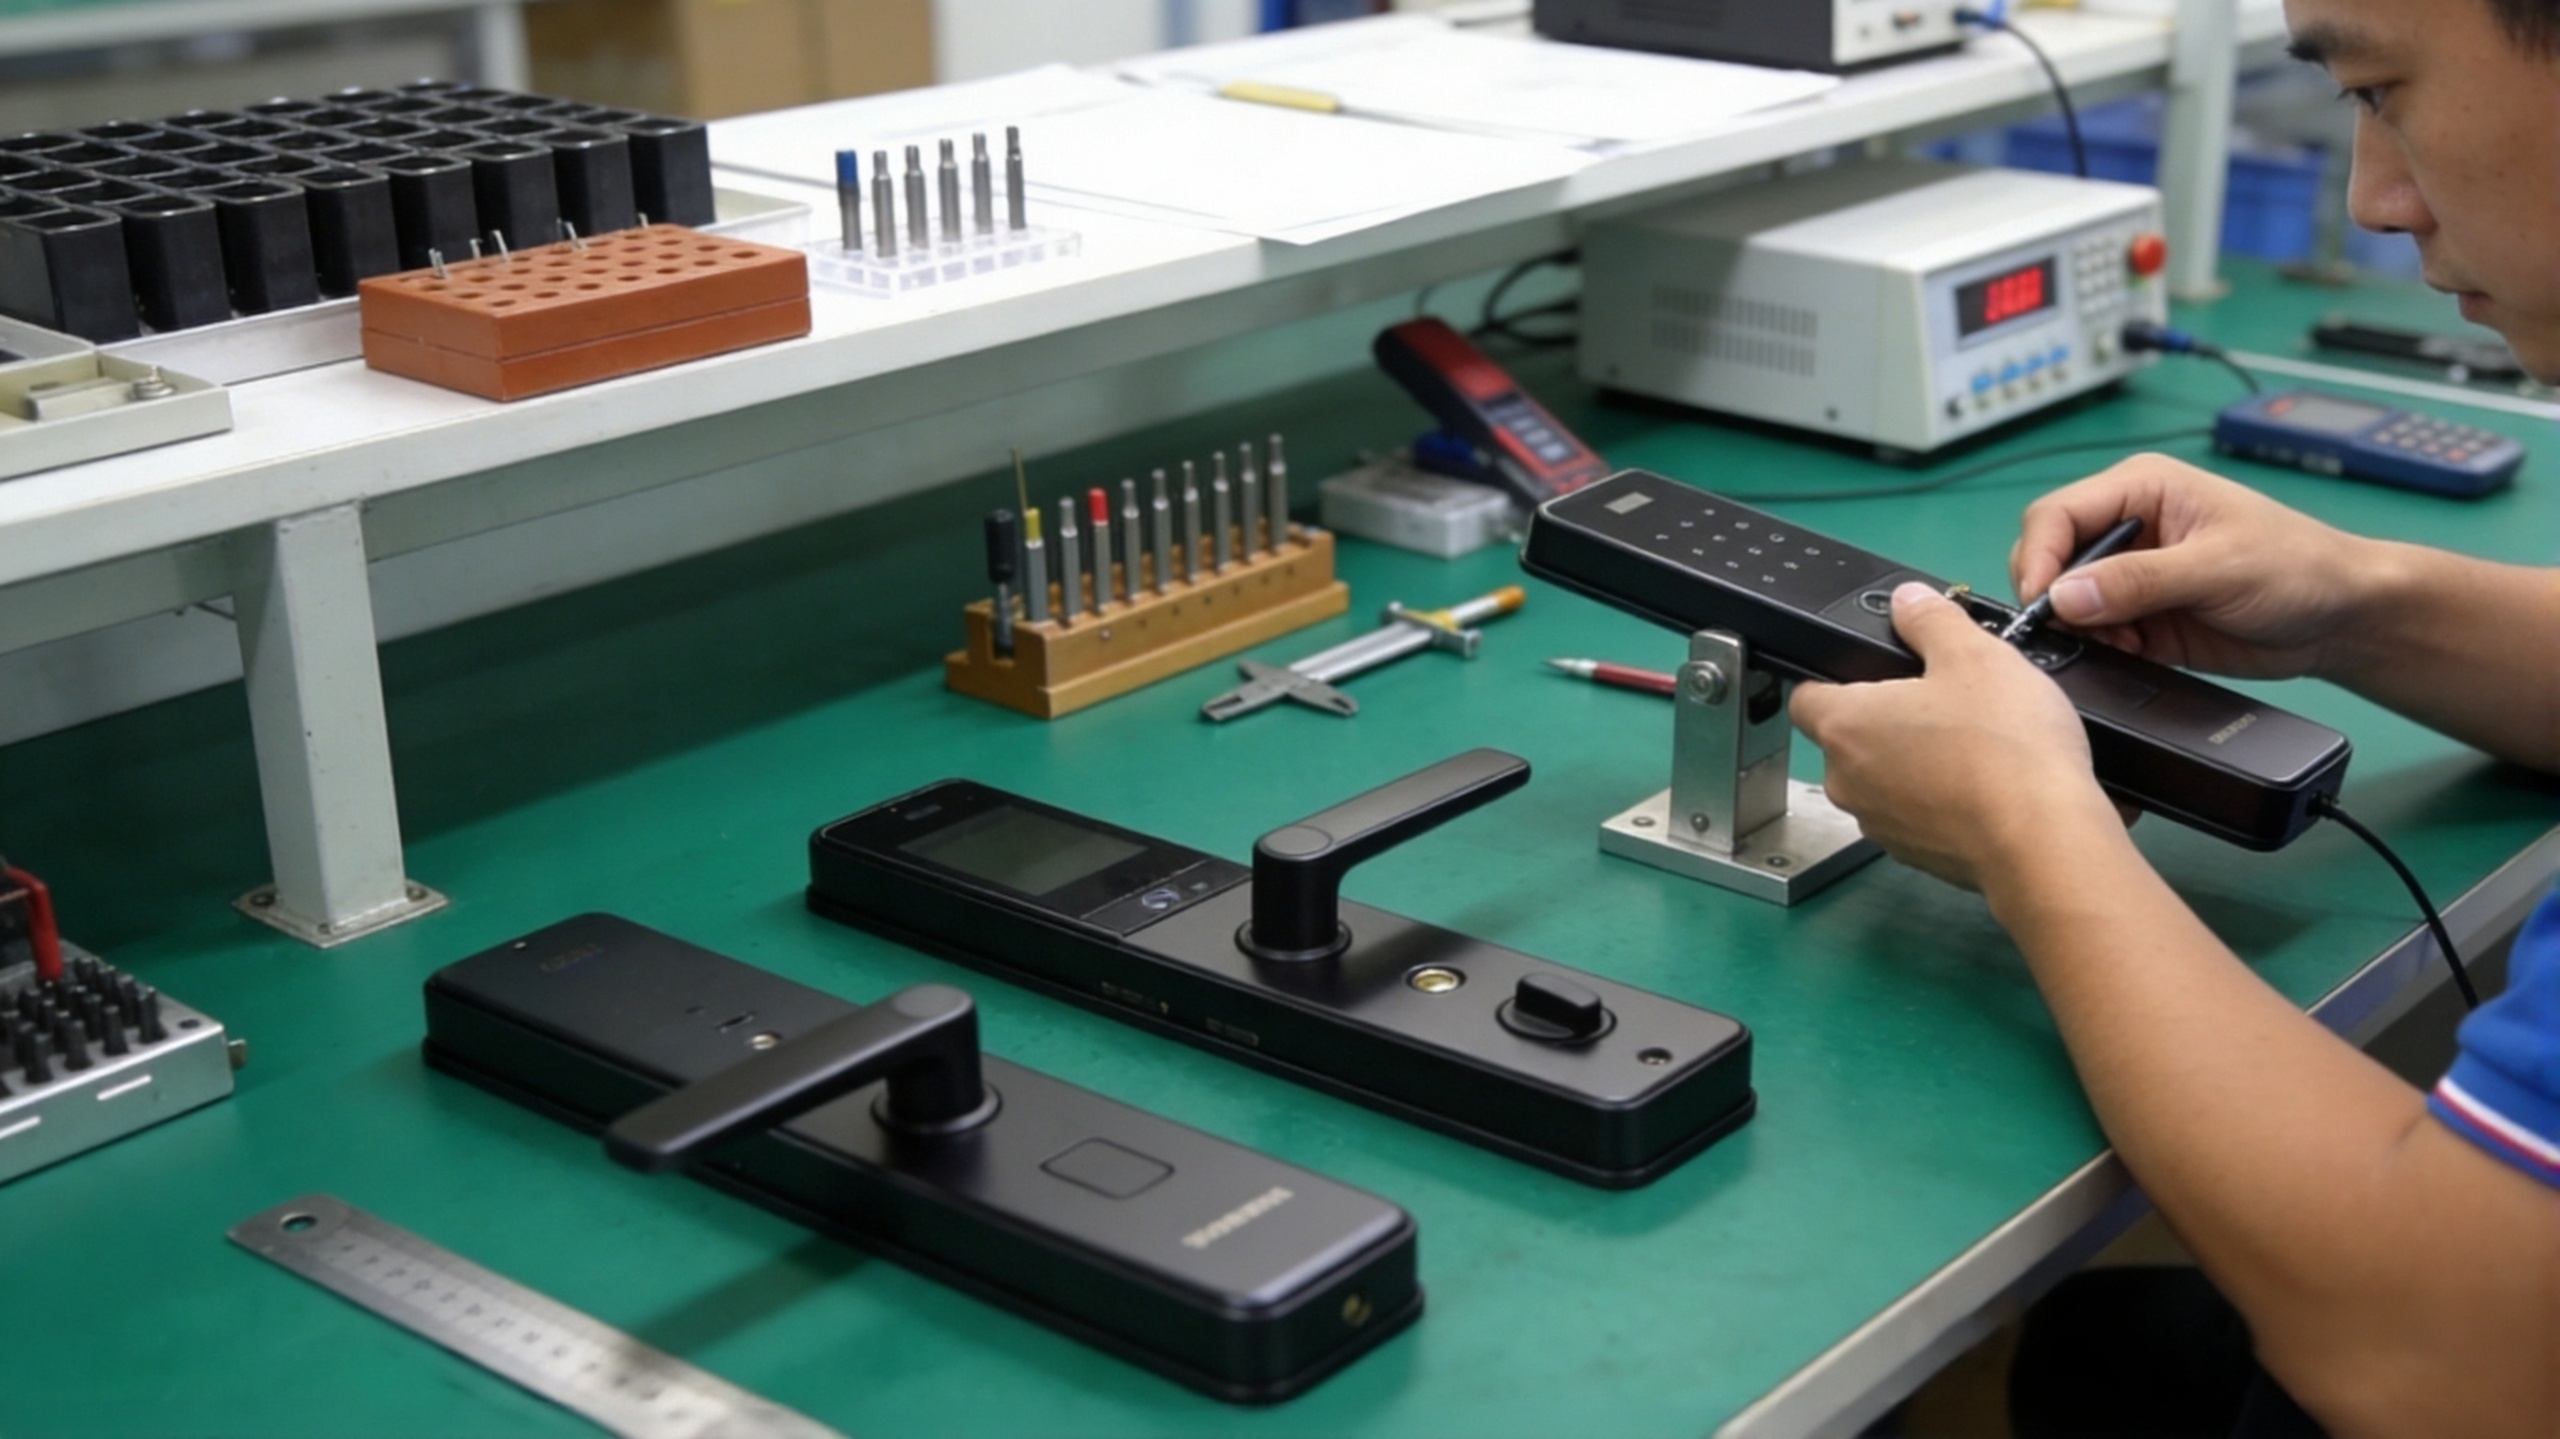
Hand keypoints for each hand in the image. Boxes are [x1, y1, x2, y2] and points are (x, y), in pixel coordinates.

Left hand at [1791, 584, 2121, 891]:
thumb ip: (1932, 621)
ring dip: (1916, 761)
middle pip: (1849, 738)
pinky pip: (1918, 815)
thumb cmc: (2005, 747)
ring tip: (1975, 742)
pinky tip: (1988, 785)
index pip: (1806, 696)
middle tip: (1942, 700)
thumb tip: (1907, 601)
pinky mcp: (1917, 856)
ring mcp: (1881, 825)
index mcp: (1845, 726)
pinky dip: (1942, 799)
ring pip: (1884, 779)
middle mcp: (1848, 782)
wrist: (2045, 842)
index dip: (1834, 677)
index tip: (1874, 670)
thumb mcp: (1974, 656)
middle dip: (1888, 719)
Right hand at [2010, 455, 2379, 679]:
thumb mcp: (2218, 567)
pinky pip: (2090, 633)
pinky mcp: (2137, 617)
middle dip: (2052, 596)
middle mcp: (2127, 528)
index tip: (2041, 602)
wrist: (2339, 619)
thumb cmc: (2297, 567)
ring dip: (2076, 628)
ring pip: (2063, 601)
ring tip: (2119, 642)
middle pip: (2048, 556)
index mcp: (2141, 489)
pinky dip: (2096, 648)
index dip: (2037, 557)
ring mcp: (2129, 575)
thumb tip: (2065, 596)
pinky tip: (2128, 652)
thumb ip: (2138, 580)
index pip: (2056, 514)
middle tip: (2077, 629)